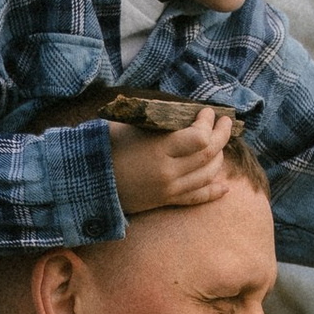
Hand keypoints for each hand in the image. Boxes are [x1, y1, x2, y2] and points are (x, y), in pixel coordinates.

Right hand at [111, 101, 238, 214]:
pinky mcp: (165, 201)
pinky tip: (225, 186)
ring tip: (221, 145)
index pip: (199, 138)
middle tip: (226, 123)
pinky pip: (196, 198)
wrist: (88, 183)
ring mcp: (168, 190)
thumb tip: (180, 112)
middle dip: (222, 136)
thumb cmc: (104, 148)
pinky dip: (213, 191)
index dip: (208, 123)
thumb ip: (155, 121)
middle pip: (208, 156)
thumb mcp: (128, 126)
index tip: (208, 112)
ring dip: (219, 159)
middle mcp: (168, 172)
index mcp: (158, 150)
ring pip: (207, 175)